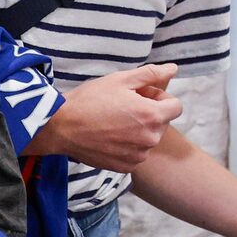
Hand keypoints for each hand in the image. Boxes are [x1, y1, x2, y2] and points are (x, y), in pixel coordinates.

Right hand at [29, 63, 181, 172]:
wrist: (60, 127)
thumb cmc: (89, 100)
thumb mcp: (120, 79)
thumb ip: (151, 74)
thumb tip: (173, 69)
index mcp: (152, 116)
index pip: (176, 106)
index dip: (160, 98)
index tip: (141, 95)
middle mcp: (149, 139)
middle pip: (162, 122)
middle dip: (150, 112)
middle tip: (124, 106)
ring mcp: (138, 156)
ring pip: (149, 139)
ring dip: (139, 130)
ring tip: (114, 121)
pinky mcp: (125, 167)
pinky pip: (136, 153)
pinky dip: (128, 145)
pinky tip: (109, 135)